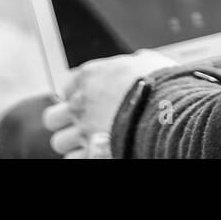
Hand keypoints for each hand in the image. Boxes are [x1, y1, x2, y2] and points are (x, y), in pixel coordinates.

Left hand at [42, 49, 175, 157]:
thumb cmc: (162, 84)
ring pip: (59, 141)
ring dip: (73, 141)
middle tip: (80, 123)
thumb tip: (139, 60)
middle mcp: (80, 102)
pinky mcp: (92, 151)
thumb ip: (136, 61)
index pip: (65, 87)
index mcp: (90, 75)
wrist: (168, 111)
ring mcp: (83, 129)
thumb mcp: (149, 61)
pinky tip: (96, 150)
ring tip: (90, 140)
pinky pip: (73, 159)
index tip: (87, 99)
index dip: (76, 95)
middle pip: (52, 118)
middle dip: (64, 121)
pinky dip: (83, 156)